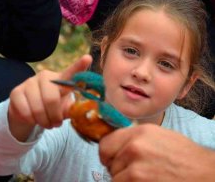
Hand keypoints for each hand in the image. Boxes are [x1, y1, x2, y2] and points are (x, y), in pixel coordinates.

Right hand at [8, 54, 91, 140]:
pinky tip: (32, 118)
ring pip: (38, 108)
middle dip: (54, 117)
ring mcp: (29, 82)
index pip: (71, 72)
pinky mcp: (16, 91)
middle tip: (55, 124)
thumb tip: (83, 112)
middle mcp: (45, 76)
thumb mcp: (64, 109)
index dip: (79, 66)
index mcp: (61, 80)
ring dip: (43, 121)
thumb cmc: (51, 108)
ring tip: (45, 122)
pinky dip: (31, 120)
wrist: (28, 112)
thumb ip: (73, 110)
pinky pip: (25, 111)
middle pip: (51, 99)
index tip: (87, 58)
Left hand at [99, 124, 214, 181]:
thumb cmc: (183, 156)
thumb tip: (116, 145)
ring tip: (143, 178)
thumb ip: (134, 138)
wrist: (204, 174)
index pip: (105, 142)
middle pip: (107, 160)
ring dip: (124, 180)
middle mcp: (134, 147)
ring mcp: (135, 167)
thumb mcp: (158, 136)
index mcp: (139, 132)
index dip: (107, 153)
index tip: (112, 159)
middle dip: (115, 167)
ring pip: (114, 177)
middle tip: (129, 171)